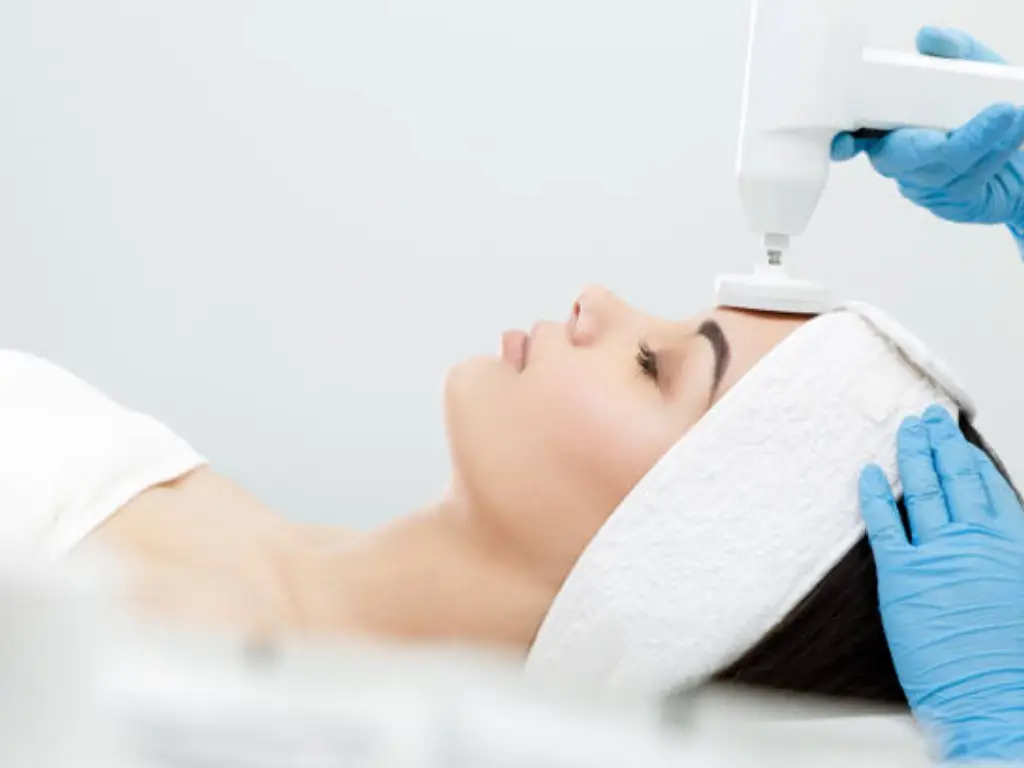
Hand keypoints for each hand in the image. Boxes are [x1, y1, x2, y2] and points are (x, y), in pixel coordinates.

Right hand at [832, 28, 1023, 232]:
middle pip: (901, 157)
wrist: (1016, 150)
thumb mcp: (975, 70)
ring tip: (1011, 113)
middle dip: (930, 144)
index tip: (845, 141)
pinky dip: (996, 152)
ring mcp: (925, 184)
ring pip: (944, 168)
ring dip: (981, 139)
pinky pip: (969, 181)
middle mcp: (901, 159)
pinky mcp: (951, 203)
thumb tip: (928, 37)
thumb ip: (954, 51)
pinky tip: (1015, 130)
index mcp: (890, 126)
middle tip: (965, 126)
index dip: (847, 140)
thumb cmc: (985, 109)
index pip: (857, 136)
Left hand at [860, 405, 1023, 762]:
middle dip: (939, 444)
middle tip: (927, 418)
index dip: (968, 460)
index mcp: (1010, 545)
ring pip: (921, 490)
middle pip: (953, 480)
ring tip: (904, 430)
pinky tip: (865, 474)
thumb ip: (1001, 560)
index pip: (986, 487)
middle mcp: (975, 542)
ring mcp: (938, 556)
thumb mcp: (1016, 596)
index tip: (957, 440)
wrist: (997, 701)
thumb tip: (988, 540)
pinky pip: (883, 524)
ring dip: (911, 456)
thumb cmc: (1010, 663)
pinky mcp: (902, 576)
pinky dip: (873, 496)